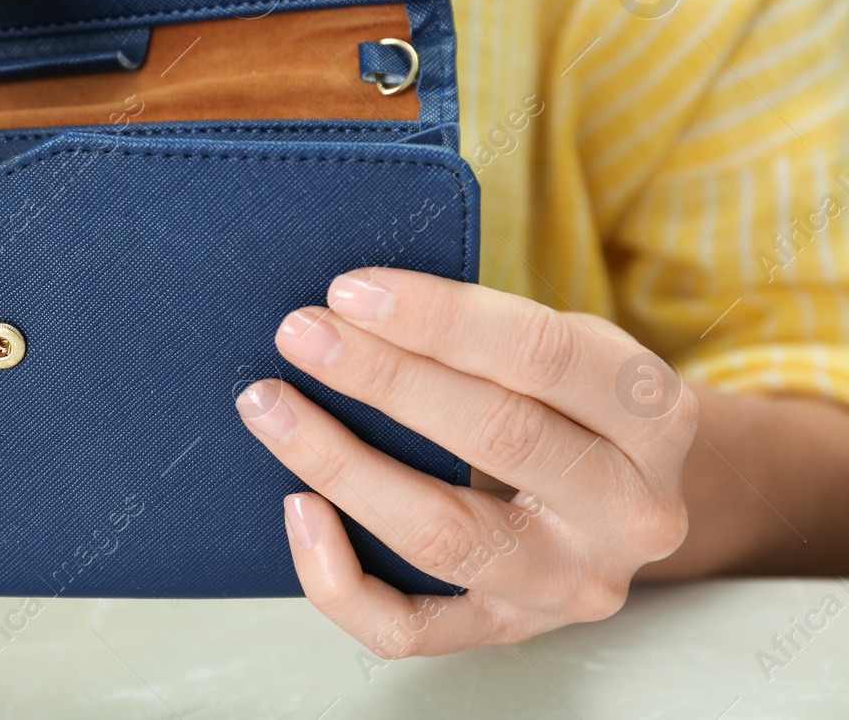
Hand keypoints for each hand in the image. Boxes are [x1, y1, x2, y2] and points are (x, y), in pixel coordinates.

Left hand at [235, 268, 697, 655]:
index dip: (439, 319)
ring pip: (443, 535)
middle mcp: (629, 510)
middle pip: (497, 439)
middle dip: (383, 378)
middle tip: (299, 335)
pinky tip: (297, 508)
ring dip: (341, 464)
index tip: (349, 291)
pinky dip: (338, 574)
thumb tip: (351, 306)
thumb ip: (487, 333)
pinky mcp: (507, 632)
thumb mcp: (570, 348)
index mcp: (653, 414)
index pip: (543, 356)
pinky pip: (409, 626)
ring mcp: (568, 584)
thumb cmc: (570, 403)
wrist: (625, 500)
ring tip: (270, 407)